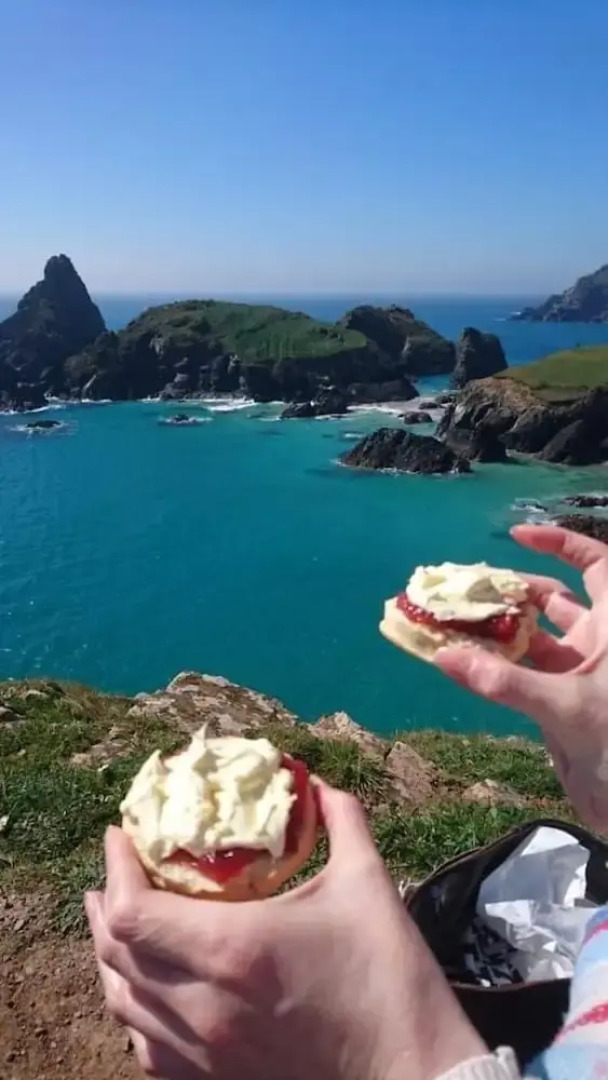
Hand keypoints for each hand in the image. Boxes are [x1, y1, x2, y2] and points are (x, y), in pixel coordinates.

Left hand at [86, 784, 484, 1079]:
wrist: (413, 1076)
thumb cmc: (389, 976)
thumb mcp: (367, 883)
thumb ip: (341, 820)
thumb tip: (316, 784)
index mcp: (230, 948)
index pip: (134, 910)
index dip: (116, 867)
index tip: (122, 834)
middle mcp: (201, 1005)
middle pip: (115, 955)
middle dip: (105, 906)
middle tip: (115, 872)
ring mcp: (204, 1051)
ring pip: (123, 1004)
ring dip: (112, 957)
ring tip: (117, 923)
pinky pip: (148, 1048)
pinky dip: (135, 1009)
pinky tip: (147, 991)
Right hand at [435, 524, 607, 828]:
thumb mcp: (564, 707)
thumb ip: (503, 683)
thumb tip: (443, 658)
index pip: (594, 564)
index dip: (559, 543)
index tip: (516, 535)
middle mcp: (597, 640)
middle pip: (551, 598)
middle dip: (510, 590)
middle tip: (464, 588)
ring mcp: (580, 670)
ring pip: (533, 636)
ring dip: (497, 629)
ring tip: (453, 619)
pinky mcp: (562, 700)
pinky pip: (523, 671)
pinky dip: (495, 664)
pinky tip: (462, 658)